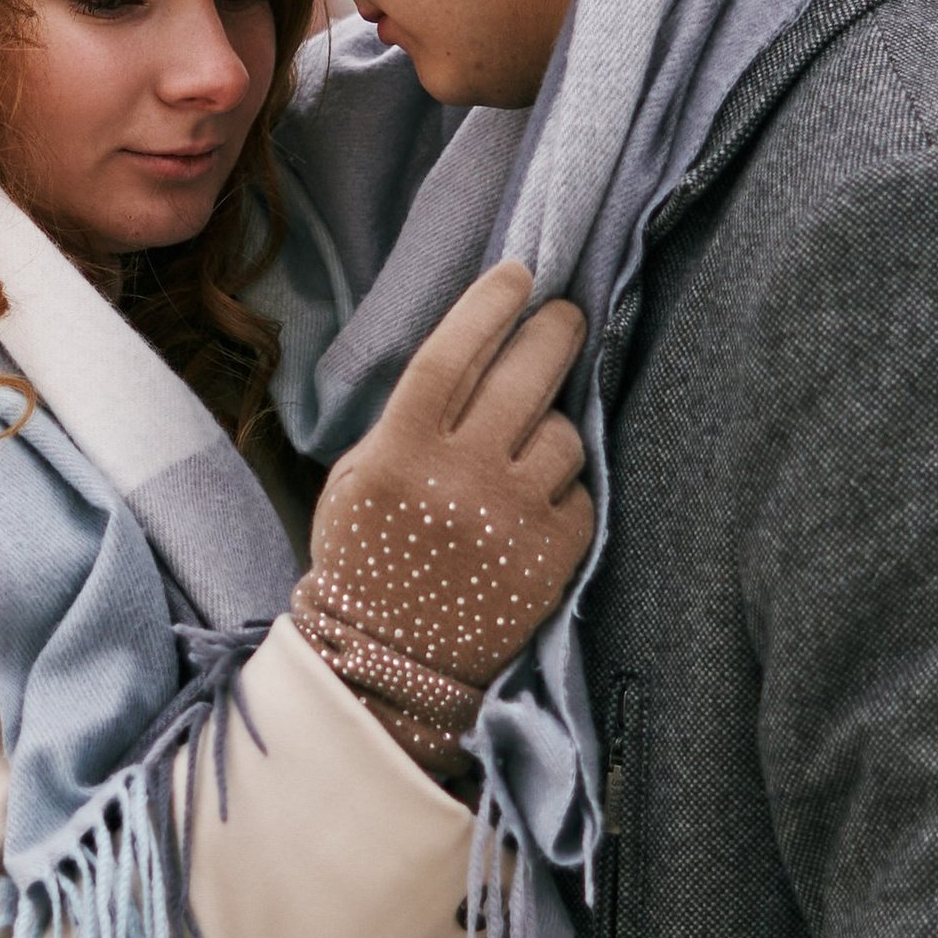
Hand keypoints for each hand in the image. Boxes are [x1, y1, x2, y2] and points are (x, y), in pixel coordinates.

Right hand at [294, 262, 593, 749]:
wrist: (386, 663)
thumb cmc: (366, 557)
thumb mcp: (358, 476)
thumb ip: (411, 420)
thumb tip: (479, 350)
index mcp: (399, 453)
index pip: (454, 355)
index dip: (489, 306)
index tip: (518, 273)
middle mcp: (459, 479)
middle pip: (525, 376)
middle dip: (554, 332)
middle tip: (564, 316)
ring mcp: (511, 519)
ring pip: (564, 434)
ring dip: (554, 428)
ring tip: (530, 446)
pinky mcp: (552, 557)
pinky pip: (579, 492)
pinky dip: (563, 489)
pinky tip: (535, 503)